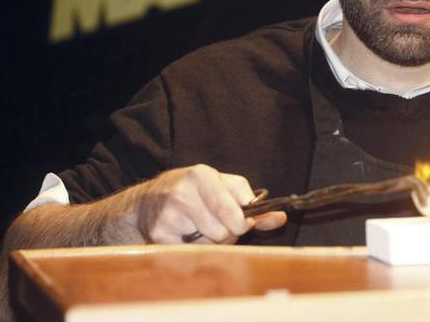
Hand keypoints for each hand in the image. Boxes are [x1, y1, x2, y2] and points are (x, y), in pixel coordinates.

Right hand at [132, 164, 286, 243]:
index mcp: (202, 175)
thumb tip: (280, 218)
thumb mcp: (223, 187)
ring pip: (208, 244)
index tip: (242, 222)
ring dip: (211, 242)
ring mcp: (168, 215)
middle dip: (227, 234)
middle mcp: (182, 193)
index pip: (233, 211)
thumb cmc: (196, 192)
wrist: (148, 201)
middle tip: (218, 225)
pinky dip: (194, 250)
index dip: (243, 222)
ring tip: (201, 229)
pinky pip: (191, 253)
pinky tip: (186, 235)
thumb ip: (252, 203)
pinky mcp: (159, 235)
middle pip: (223, 232)